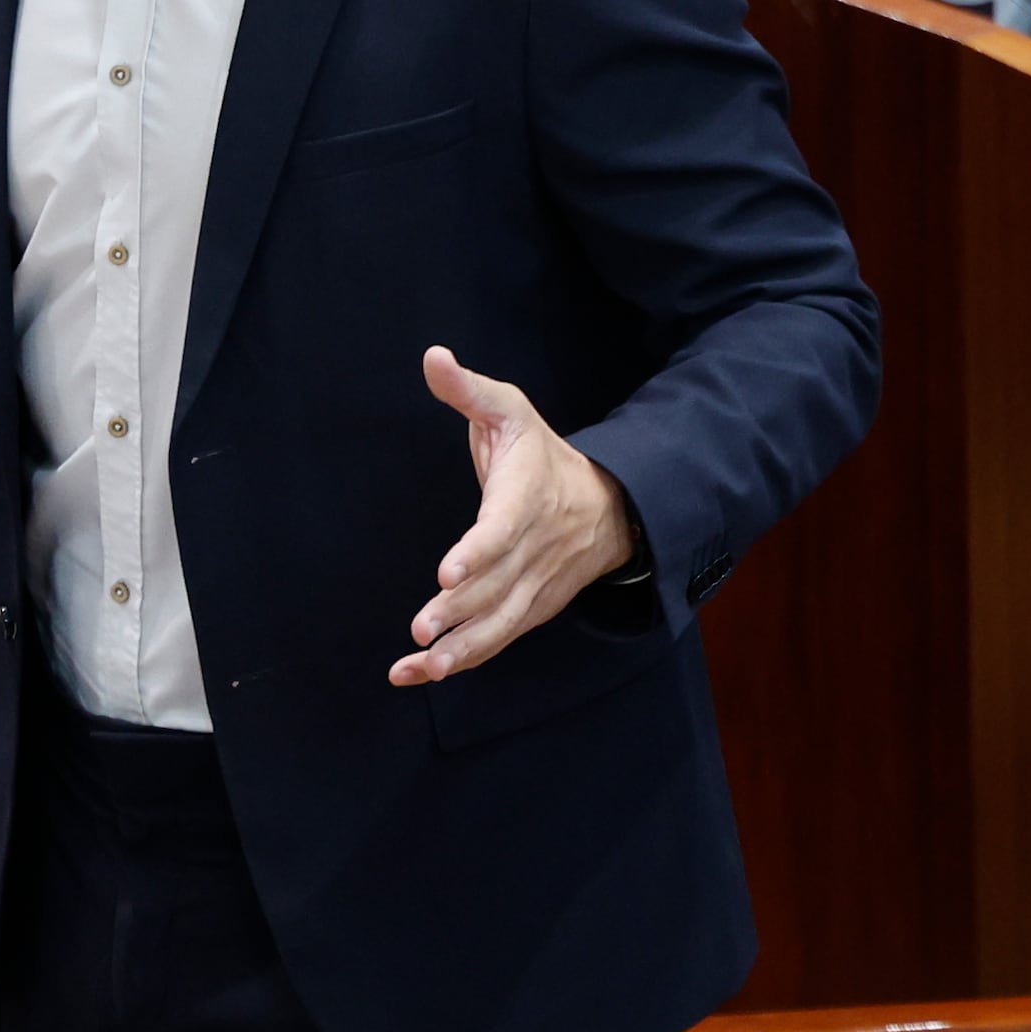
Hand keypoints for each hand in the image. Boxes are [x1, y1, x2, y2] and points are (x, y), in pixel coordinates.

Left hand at [389, 349, 638, 684]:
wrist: (610, 505)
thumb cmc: (543, 454)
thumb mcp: (511, 410)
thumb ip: (468, 389)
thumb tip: (432, 356)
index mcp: (526, 497)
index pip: (503, 528)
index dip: (477, 552)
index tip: (447, 573)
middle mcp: (534, 548)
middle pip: (497, 586)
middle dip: (458, 612)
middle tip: (420, 630)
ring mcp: (535, 585)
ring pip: (499, 624)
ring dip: (460, 650)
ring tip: (420, 668)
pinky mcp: (532, 609)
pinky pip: (498, 639)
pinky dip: (465, 659)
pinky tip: (423, 674)